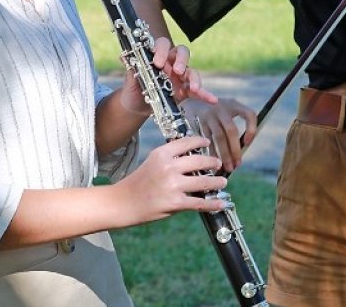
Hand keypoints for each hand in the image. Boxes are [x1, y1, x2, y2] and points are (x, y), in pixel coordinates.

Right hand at [114, 135, 228, 221]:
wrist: (122, 203)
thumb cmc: (137, 183)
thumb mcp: (152, 163)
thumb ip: (170, 159)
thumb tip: (194, 160)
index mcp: (162, 154)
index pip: (187, 143)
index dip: (200, 141)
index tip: (207, 142)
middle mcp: (169, 167)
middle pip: (199, 161)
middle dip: (213, 162)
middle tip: (218, 164)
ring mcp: (173, 185)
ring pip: (204, 182)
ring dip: (216, 182)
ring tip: (222, 182)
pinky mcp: (175, 203)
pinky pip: (200, 203)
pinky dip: (213, 204)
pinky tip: (221, 204)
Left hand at [116, 37, 216, 117]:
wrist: (136, 107)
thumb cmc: (134, 89)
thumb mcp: (131, 80)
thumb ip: (132, 69)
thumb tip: (123, 56)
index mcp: (158, 57)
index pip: (163, 45)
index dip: (162, 50)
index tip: (157, 62)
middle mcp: (171, 64)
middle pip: (182, 52)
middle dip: (181, 60)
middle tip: (177, 70)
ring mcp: (180, 77)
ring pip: (191, 71)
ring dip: (194, 78)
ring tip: (193, 88)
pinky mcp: (186, 91)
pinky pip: (198, 91)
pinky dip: (206, 94)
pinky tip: (213, 100)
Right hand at [181, 97, 257, 172]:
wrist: (192, 101)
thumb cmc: (215, 112)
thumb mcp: (227, 111)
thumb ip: (234, 126)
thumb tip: (238, 153)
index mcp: (234, 105)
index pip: (249, 114)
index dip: (251, 129)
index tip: (247, 143)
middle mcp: (222, 108)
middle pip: (232, 130)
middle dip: (235, 150)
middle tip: (237, 165)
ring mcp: (210, 115)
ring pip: (219, 137)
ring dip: (224, 154)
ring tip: (228, 167)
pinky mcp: (199, 122)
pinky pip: (207, 140)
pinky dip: (212, 152)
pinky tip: (214, 162)